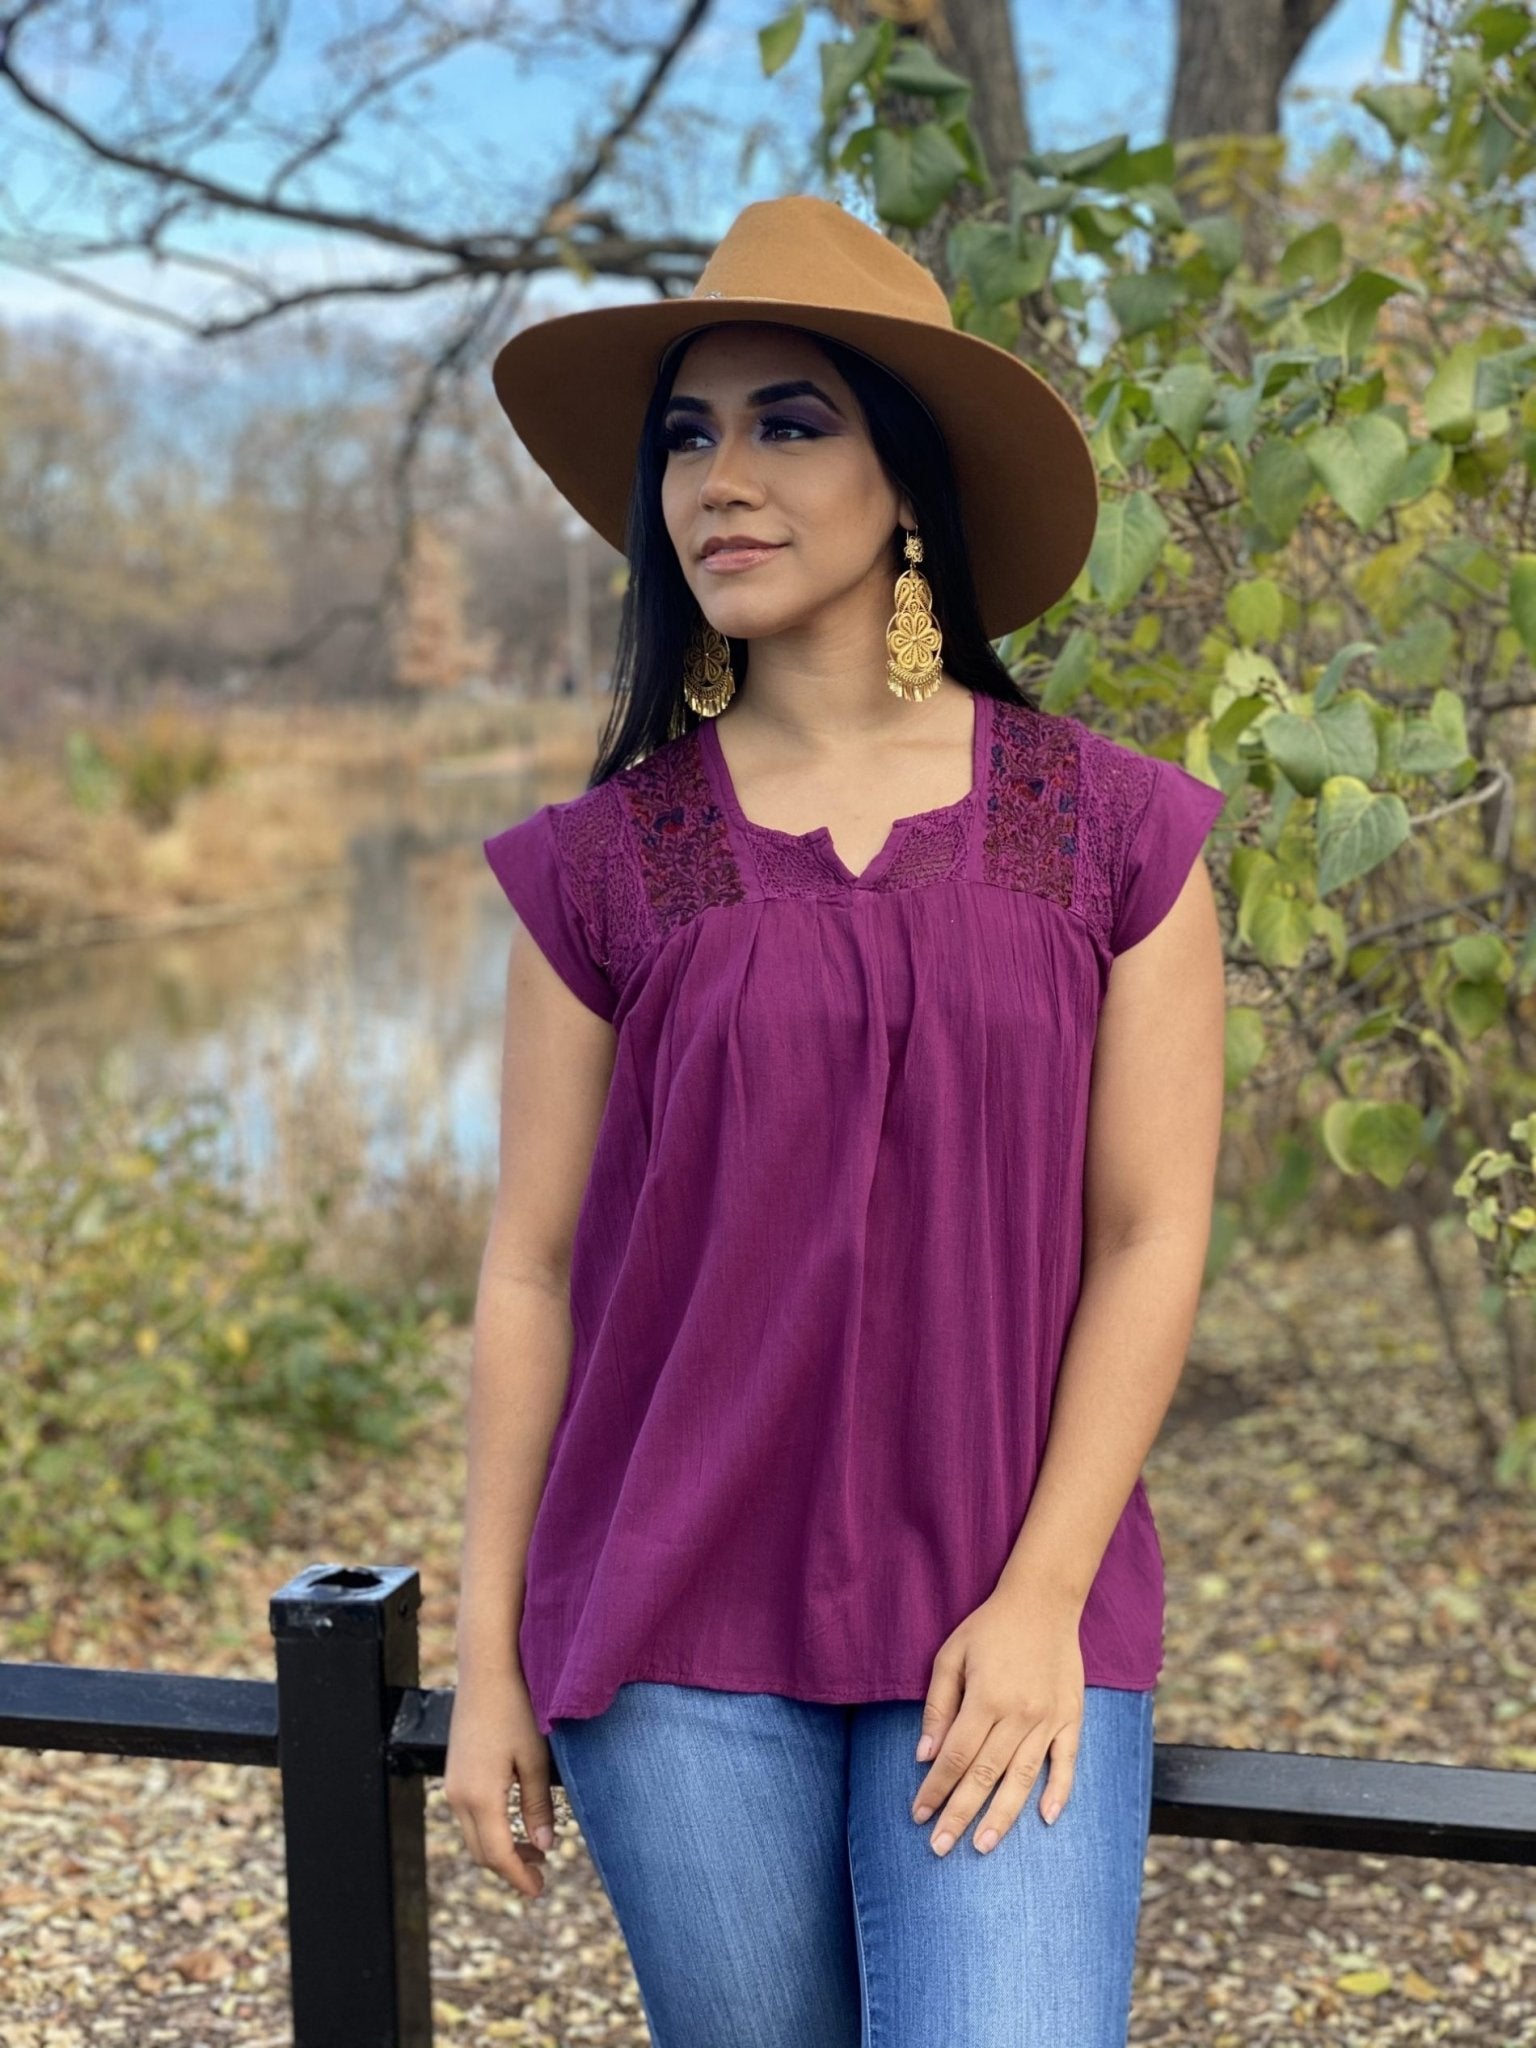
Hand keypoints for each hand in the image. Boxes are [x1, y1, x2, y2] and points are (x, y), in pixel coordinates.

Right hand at [444, 1666, 557, 1899]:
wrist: (486, 1670)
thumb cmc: (515, 1709)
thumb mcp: (535, 1759)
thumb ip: (537, 1806)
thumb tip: (545, 1846)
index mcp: (480, 1796)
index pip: (498, 1854)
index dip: (519, 1877)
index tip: (539, 1891)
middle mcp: (458, 1797)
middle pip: (482, 1852)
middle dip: (510, 1868)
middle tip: (541, 1873)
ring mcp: (452, 1786)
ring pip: (474, 1836)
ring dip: (500, 1849)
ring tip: (534, 1850)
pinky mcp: (454, 1774)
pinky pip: (469, 1817)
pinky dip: (491, 1830)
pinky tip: (513, 1822)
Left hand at [910, 1589, 1084, 1855]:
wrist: (1043, 1601)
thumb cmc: (989, 1627)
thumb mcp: (951, 1655)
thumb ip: (938, 1706)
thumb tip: (924, 1755)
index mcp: (986, 1699)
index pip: (955, 1758)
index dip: (935, 1789)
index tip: (918, 1815)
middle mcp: (1019, 1715)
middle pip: (984, 1776)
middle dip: (959, 1815)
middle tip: (940, 1847)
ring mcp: (1049, 1719)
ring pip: (1022, 1779)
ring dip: (1002, 1816)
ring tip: (982, 1845)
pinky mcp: (1071, 1717)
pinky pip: (1066, 1762)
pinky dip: (1059, 1792)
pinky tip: (1047, 1818)